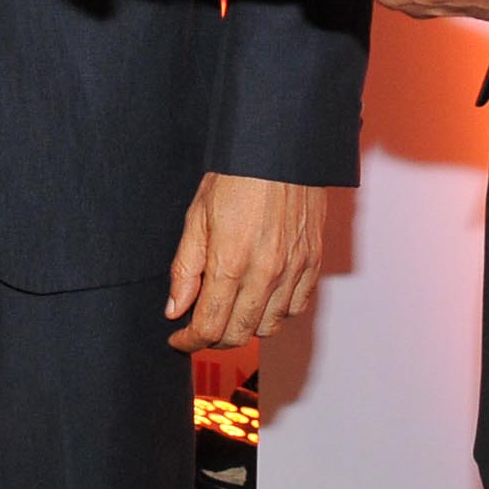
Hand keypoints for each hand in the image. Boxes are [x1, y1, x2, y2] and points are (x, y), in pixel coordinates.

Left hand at [166, 174, 325, 351]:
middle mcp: (265, 272)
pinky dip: (276, 313)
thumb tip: (175, 309)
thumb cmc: (237, 175)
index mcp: (230, 262)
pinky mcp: (313, 262)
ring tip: (230, 311)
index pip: (209, 326)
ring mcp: (293, 269)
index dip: (189, 341)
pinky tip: (261, 299)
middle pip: (238, 334)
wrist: (282, 147)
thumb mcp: (197, 216)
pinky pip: (296, 308)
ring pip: (269, 327)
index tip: (179, 338)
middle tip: (200, 326)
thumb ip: (185, 268)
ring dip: (245, 328)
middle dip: (214, 338)